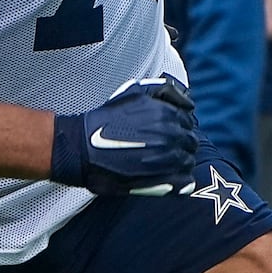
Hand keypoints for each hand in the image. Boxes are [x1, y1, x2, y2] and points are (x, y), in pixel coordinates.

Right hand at [51, 76, 201, 193]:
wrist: (80, 148)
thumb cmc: (104, 120)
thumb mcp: (133, 92)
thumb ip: (163, 92)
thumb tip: (189, 102)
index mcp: (167, 114)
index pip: (188, 122)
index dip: (178, 128)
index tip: (166, 134)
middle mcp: (171, 134)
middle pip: (190, 141)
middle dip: (180, 144)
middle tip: (162, 150)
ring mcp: (167, 158)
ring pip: (189, 160)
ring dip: (179, 162)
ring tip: (160, 164)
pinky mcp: (161, 179)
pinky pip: (185, 180)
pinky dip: (180, 180)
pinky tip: (166, 178)